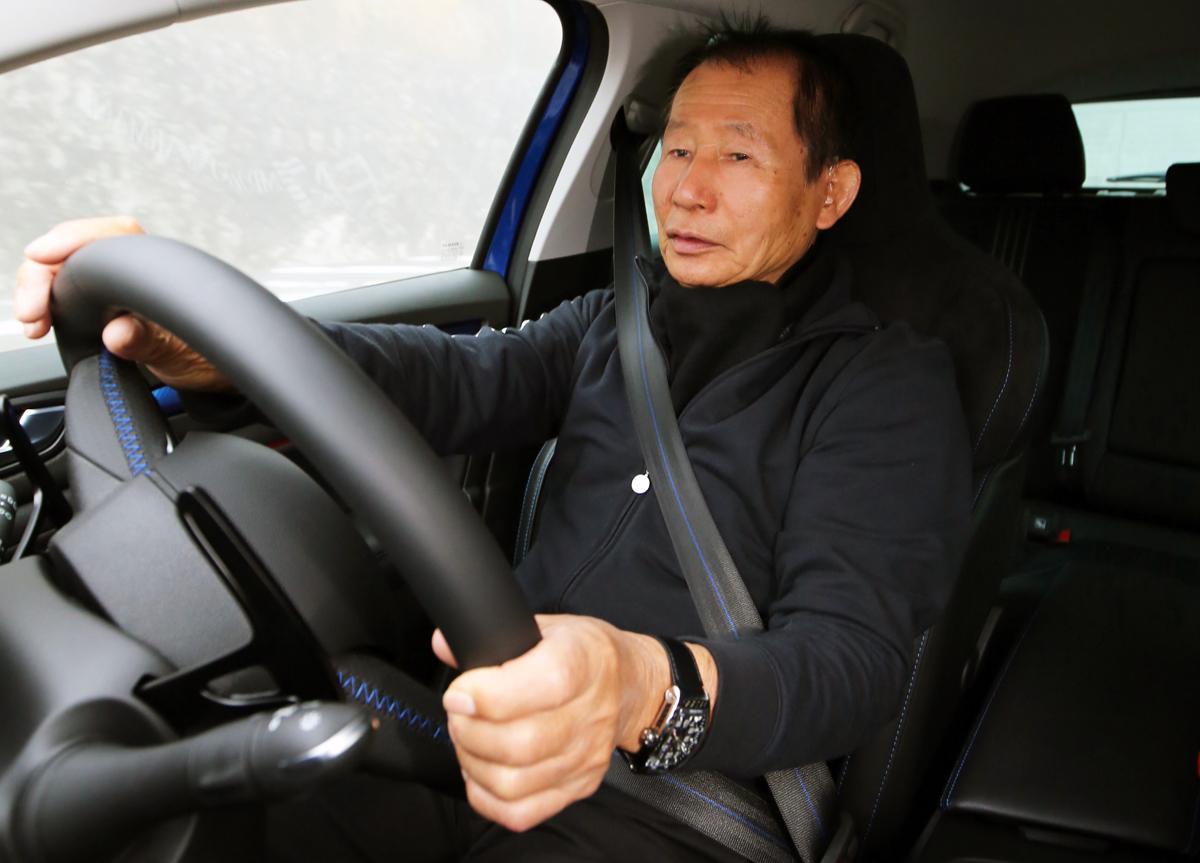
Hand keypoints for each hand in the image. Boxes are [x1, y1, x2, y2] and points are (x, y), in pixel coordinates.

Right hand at [15, 216, 229, 391]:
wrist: (219, 379)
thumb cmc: (211, 359)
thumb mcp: (183, 356)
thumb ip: (150, 342)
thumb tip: (118, 333)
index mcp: (160, 272)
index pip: (109, 237)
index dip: (71, 241)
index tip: (41, 257)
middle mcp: (138, 273)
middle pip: (78, 251)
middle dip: (44, 275)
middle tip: (31, 313)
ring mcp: (121, 289)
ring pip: (68, 271)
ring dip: (42, 290)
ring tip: (34, 321)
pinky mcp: (110, 308)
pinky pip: (71, 292)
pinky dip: (50, 303)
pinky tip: (41, 320)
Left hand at [432, 614, 714, 832]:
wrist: (629, 684)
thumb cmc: (583, 654)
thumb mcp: (546, 627)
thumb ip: (493, 636)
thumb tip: (445, 644)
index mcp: (584, 661)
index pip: (543, 685)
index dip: (488, 694)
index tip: (459, 692)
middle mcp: (591, 713)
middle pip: (521, 743)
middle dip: (470, 731)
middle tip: (459, 715)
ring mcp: (586, 757)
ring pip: (514, 783)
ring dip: (474, 763)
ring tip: (468, 740)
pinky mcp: (578, 786)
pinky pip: (521, 811)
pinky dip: (486, 796)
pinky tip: (482, 769)